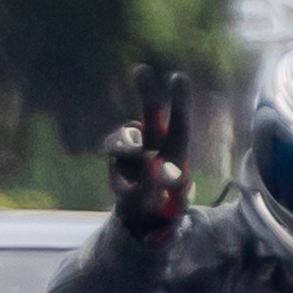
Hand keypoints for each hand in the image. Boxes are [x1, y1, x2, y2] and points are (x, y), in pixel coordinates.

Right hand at [103, 65, 191, 239]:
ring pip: (126, 136)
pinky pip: (113, 148)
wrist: (142, 223)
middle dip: (148, 94)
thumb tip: (157, 167)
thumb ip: (162, 188)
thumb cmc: (163, 212)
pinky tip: (124, 183)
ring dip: (126, 145)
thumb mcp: (167, 207)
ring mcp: (135, 153)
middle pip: (151, 116)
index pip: (179, 127)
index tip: (177, 77)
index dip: (179, 102)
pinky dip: (116, 158)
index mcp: (176, 156)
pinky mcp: (118, 160)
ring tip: (133, 173)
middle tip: (140, 69)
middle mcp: (156, 148)